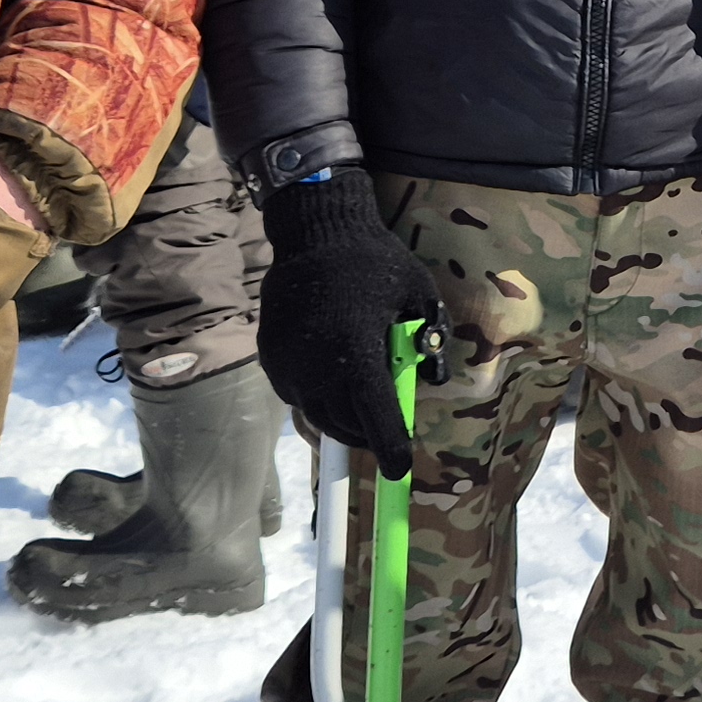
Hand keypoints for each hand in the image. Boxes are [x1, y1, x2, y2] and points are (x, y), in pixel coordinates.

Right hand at [255, 173, 443, 477]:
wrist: (313, 231)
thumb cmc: (373, 261)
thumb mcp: (418, 294)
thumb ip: (429, 339)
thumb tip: (432, 380)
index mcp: (355, 355)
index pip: (376, 420)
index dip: (392, 449)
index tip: (400, 470)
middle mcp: (316, 369)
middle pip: (347, 426)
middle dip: (369, 433)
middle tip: (387, 429)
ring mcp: (287, 368)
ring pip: (320, 416)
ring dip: (344, 418)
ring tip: (362, 404)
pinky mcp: (270, 362)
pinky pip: (299, 397)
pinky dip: (319, 399)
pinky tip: (333, 380)